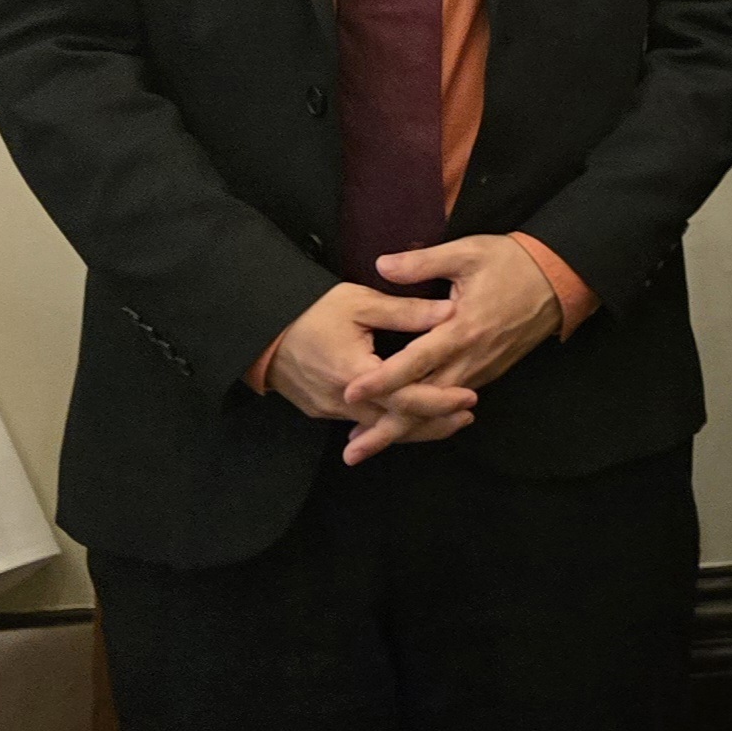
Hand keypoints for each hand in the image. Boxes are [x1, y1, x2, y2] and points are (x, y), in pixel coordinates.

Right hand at [262, 283, 476, 465]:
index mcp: (354, 373)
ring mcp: (329, 409)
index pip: (405, 398)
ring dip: (414, 427)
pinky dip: (389, 422)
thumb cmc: (311, 310)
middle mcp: (341, 400)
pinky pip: (363, 423)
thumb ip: (406, 311)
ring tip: (450, 421)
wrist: (262, 327)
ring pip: (379, 428)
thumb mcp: (361, 302)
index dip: (439, 401)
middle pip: (395, 422)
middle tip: (468, 415)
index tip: (469, 398)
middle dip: (434, 422)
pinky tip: (410, 417)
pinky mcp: (322, 409)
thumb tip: (450, 313)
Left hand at [343, 236, 564, 447]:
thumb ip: (423, 263)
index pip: (415, 362)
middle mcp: (471, 358)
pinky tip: (405, 425)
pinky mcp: (489, 372)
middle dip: (387, 428)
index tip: (350, 393)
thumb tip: (380, 265)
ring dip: (404, 429)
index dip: (382, 379)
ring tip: (367, 446)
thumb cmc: (512, 262)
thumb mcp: (468, 252)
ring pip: (437, 409)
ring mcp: (481, 369)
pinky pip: (452, 402)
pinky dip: (426, 418)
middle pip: (424, 402)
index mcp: (462, 329)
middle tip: (352, 452)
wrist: (559, 278)